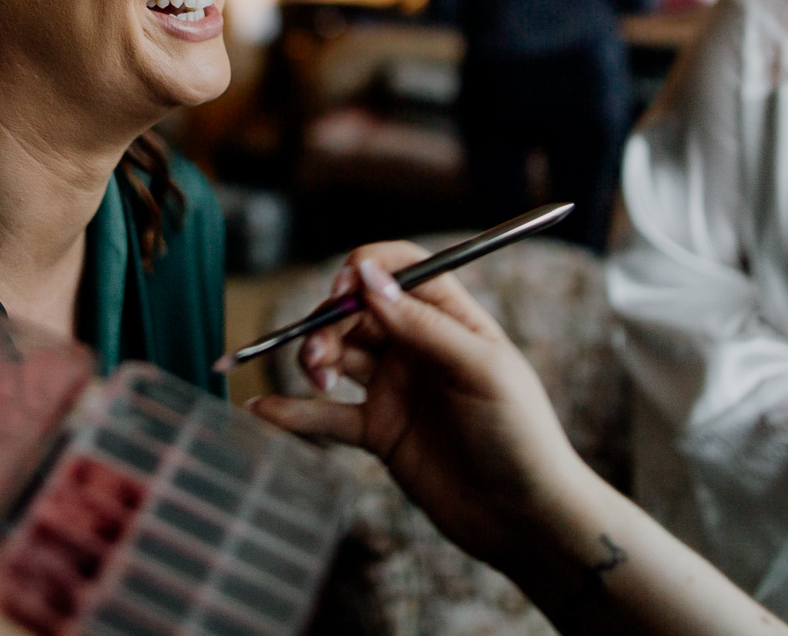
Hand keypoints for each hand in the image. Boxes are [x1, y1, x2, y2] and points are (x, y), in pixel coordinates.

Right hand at [247, 242, 596, 573]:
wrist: (525, 518)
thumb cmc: (520, 436)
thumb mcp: (480, 371)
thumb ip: (422, 325)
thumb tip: (368, 276)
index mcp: (450, 317)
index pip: (397, 268)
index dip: (362, 270)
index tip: (341, 291)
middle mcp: (418, 345)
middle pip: (355, 311)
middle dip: (328, 322)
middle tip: (320, 355)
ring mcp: (396, 387)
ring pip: (338, 354)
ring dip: (313, 358)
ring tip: (316, 380)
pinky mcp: (379, 431)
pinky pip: (327, 414)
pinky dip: (294, 412)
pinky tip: (262, 412)